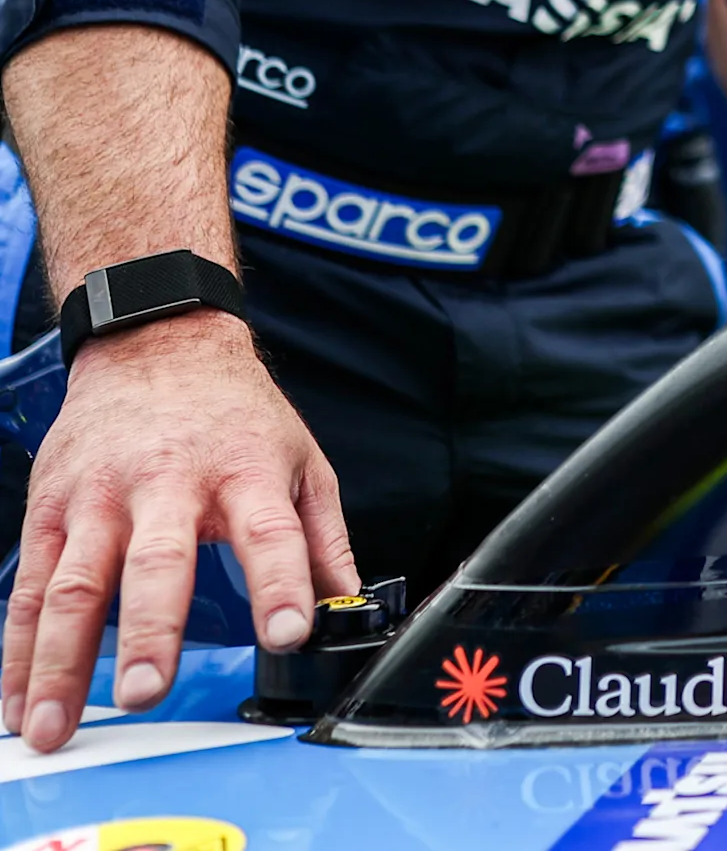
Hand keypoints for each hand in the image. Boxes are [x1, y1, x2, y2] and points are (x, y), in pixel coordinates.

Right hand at [6, 313, 353, 750]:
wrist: (156, 345)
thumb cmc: (235, 414)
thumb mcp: (303, 460)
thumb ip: (322, 539)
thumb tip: (349, 606)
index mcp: (243, 472)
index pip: (270, 532)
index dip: (280, 583)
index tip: (288, 632)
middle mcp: (166, 484)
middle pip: (155, 563)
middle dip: (148, 633)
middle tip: (144, 693)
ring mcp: (99, 498)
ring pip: (72, 586)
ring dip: (60, 663)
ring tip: (55, 725)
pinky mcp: (50, 509)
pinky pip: (28, 587)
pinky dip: (18, 649)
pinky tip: (18, 696)